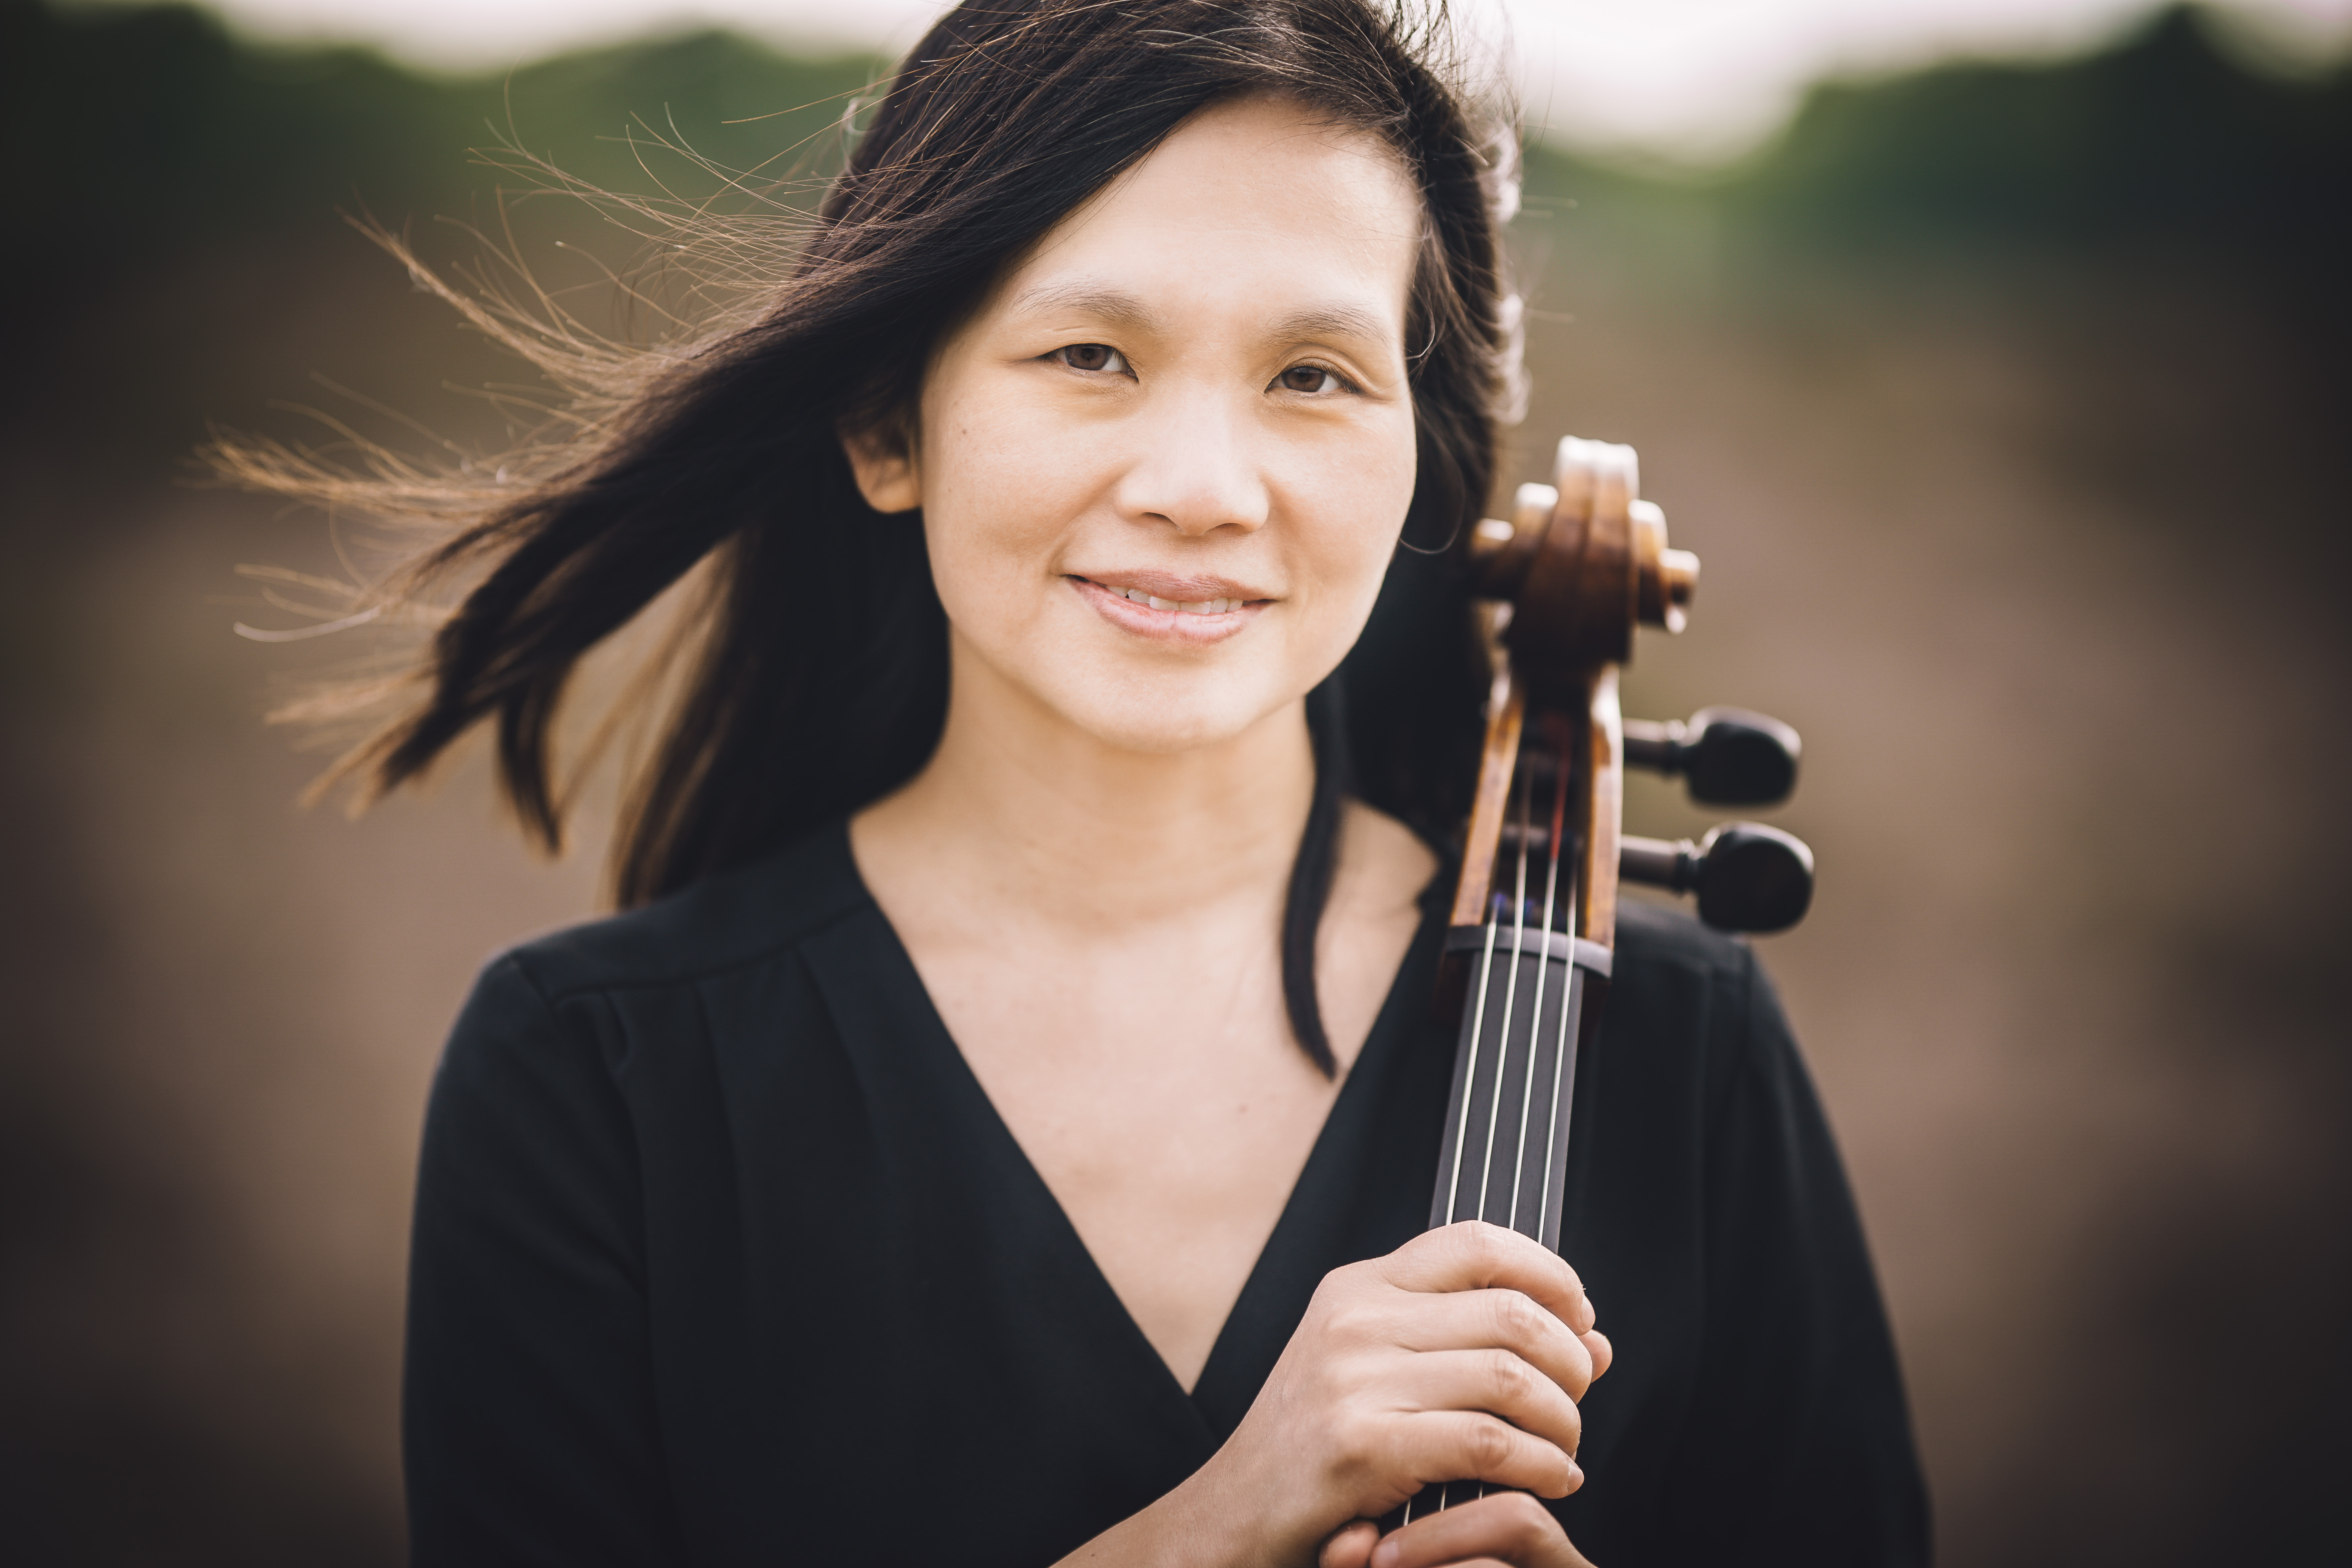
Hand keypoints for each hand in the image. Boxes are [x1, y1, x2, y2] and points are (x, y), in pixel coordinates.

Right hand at [1190, 1220, 1611, 1564]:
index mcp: (1359, 1288)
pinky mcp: (1362, 1444)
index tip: (1579, 1318)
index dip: (1550, 1273)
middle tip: (1577, 1400)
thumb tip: (1595, 1341)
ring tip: (1565, 1448)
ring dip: (1562, 1419)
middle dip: (1569, 1359)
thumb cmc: (1318, 1447)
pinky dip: (1539, 1464)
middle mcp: (1356, 1319)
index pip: (1477, 1241)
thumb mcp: (1385, 1372)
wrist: (1235, 1512)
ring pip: (1509, 1376)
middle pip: (1510, 1311)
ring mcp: (1354, 1378)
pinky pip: (1488, 1442)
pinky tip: (1550, 1478)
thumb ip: (1480, 1346)